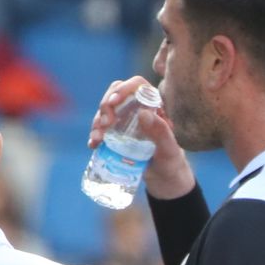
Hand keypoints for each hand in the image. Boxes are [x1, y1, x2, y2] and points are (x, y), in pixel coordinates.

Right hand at [92, 77, 194, 199]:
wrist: (163, 178)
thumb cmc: (171, 160)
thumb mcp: (169, 149)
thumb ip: (161, 132)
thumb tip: (143, 113)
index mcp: (153, 105)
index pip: (137, 85)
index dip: (124, 88)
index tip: (114, 101)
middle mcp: (136, 109)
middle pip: (115, 94)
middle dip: (105, 106)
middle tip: (105, 124)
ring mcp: (123, 121)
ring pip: (105, 111)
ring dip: (97, 121)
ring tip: (98, 138)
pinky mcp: (114, 135)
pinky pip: (100, 129)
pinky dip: (94, 135)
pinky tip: (93, 144)